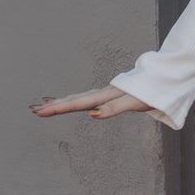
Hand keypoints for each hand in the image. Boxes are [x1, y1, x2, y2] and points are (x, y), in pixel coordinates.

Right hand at [31, 89, 154, 119]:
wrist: (161, 79)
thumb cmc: (149, 93)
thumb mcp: (133, 103)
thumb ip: (113, 108)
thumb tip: (93, 115)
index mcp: (104, 96)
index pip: (77, 103)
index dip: (58, 108)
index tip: (40, 112)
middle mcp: (101, 94)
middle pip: (73, 100)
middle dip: (54, 106)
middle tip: (33, 110)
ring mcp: (103, 94)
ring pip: (76, 98)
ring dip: (60, 103)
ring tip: (41, 105)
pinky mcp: (107, 95)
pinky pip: (84, 98)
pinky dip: (72, 100)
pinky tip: (66, 101)